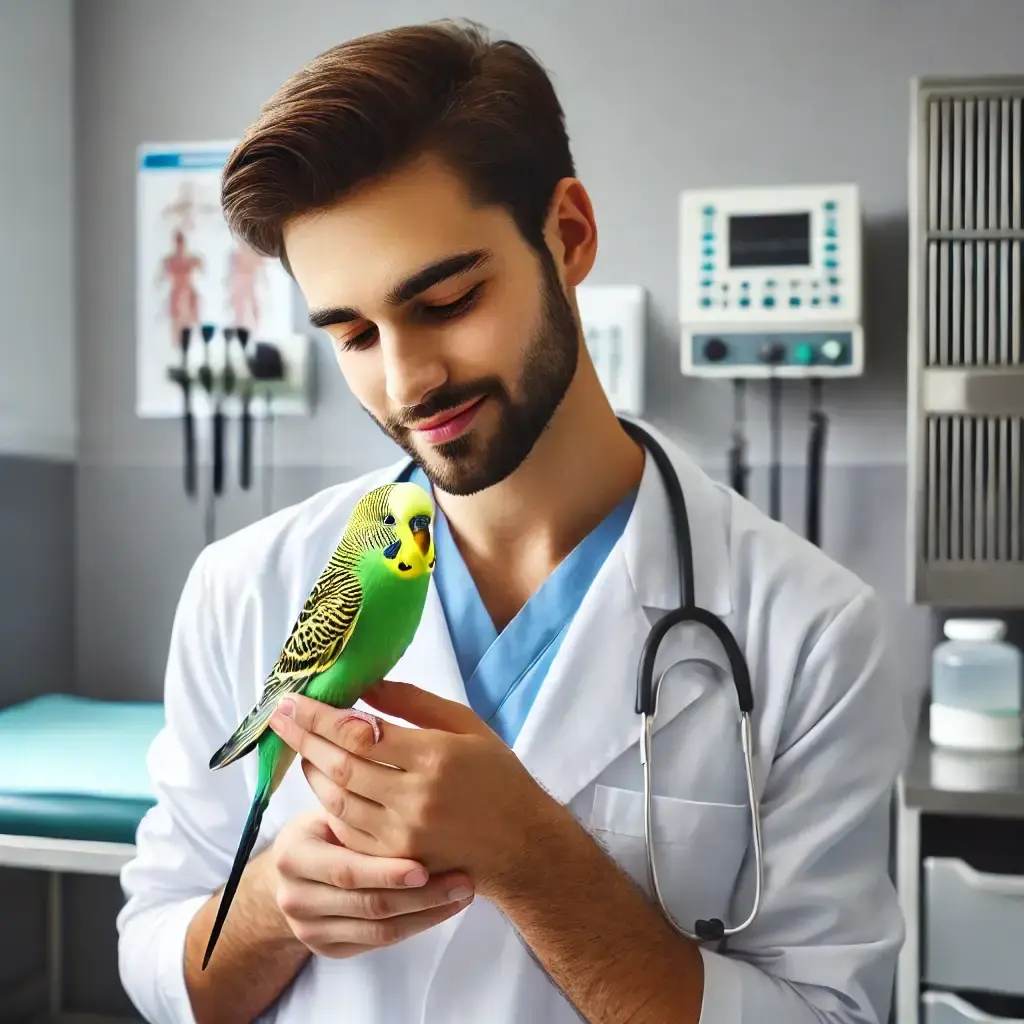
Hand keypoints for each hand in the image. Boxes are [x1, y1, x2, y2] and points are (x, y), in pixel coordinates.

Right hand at [265, 808, 475, 958]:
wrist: (296, 867)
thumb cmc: (324, 823)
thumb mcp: (327, 806)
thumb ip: (353, 796)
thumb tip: (392, 759)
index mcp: (292, 856)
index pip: (347, 870)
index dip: (388, 871)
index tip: (427, 862)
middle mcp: (295, 899)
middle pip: (369, 904)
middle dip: (422, 895)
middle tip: (463, 879)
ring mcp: (310, 930)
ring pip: (381, 930)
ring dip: (428, 913)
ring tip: (464, 893)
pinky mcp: (328, 949)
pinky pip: (380, 942)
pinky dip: (416, 925)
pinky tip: (445, 908)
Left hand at [268, 682, 564, 895]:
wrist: (521, 844)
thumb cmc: (497, 776)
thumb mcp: (467, 725)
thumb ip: (415, 703)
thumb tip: (365, 685)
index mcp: (435, 756)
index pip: (360, 733)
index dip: (320, 716)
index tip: (294, 698)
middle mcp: (415, 798)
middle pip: (341, 765)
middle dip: (304, 738)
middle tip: (279, 715)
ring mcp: (402, 834)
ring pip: (337, 800)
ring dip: (311, 770)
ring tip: (297, 746)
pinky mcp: (396, 860)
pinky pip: (348, 830)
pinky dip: (328, 803)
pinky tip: (322, 782)